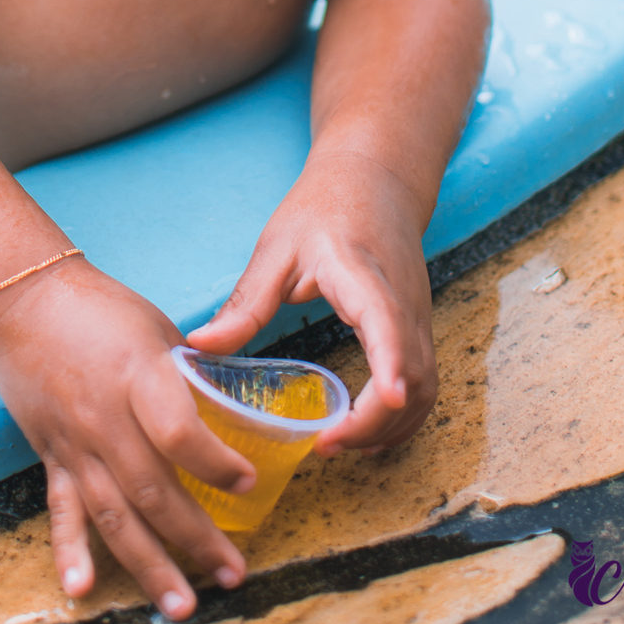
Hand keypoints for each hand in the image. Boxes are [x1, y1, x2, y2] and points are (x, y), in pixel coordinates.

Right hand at [0, 257, 255, 619]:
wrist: (20, 301)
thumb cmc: (98, 307)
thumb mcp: (156, 327)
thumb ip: (189, 373)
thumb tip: (235, 401)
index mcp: (138, 376)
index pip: (180, 433)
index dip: (217, 464)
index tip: (249, 482)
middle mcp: (106, 418)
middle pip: (154, 490)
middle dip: (197, 539)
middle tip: (233, 572)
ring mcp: (76, 442)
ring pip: (115, 515)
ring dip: (150, 565)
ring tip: (182, 604)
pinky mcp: (52, 455)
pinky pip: (62, 510)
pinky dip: (69, 552)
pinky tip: (82, 589)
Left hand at [186, 152, 436, 453]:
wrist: (375, 176)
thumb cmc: (324, 207)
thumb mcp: (276, 249)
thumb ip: (246, 302)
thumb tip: (198, 346)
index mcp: (361, 275)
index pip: (387, 322)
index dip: (390, 363)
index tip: (387, 399)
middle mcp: (401, 302)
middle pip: (412, 373)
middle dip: (376, 420)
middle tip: (325, 447)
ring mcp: (419, 316)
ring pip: (425, 387)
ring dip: (391, 426)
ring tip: (341, 447)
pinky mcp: (420, 326)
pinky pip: (424, 382)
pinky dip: (402, 416)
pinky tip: (367, 431)